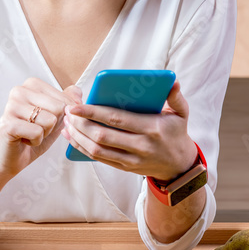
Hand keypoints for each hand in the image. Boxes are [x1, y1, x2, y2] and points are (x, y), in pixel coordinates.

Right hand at [0, 77, 81, 176]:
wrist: (13, 156)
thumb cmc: (34, 134)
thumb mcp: (56, 116)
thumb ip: (69, 101)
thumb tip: (79, 98)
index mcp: (31, 84)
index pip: (64, 99)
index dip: (62, 116)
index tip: (45, 119)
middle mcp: (19, 91)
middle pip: (58, 108)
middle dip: (53, 125)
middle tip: (37, 128)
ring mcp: (11, 106)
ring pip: (49, 121)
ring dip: (44, 133)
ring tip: (30, 133)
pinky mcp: (8, 124)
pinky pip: (38, 133)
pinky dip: (36, 141)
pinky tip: (24, 140)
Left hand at [62, 80, 195, 180]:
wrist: (179, 166)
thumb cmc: (176, 133)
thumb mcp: (181, 113)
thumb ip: (175, 96)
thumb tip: (173, 81)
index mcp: (152, 128)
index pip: (116, 119)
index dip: (93, 112)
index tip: (76, 106)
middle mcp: (141, 146)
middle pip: (102, 135)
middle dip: (81, 124)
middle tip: (68, 112)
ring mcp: (132, 160)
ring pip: (97, 150)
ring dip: (78, 137)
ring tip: (67, 124)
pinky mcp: (125, 168)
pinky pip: (99, 159)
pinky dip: (82, 148)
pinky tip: (72, 138)